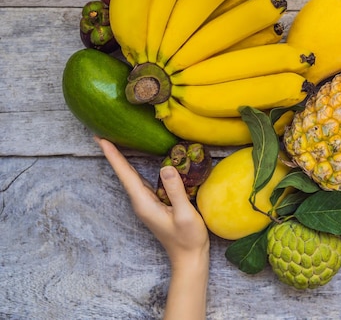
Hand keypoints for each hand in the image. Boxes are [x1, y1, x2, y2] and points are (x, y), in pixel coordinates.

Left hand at [95, 137, 208, 319]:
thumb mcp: (185, 214)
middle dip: (114, 154)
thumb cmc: (188, 238)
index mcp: (144, 203)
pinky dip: (134, 169)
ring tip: (115, 143)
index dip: (114, 156)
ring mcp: (147, 204)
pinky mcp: (154, 204)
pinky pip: (141, 182)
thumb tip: (166, 168)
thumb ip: (176, 191)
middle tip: (102, 134)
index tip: (101, 139)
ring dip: (122, 160)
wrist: (189, 257)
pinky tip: (136, 162)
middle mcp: (141, 202)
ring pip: (131, 178)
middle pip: (124, 174)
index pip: (125, 175)